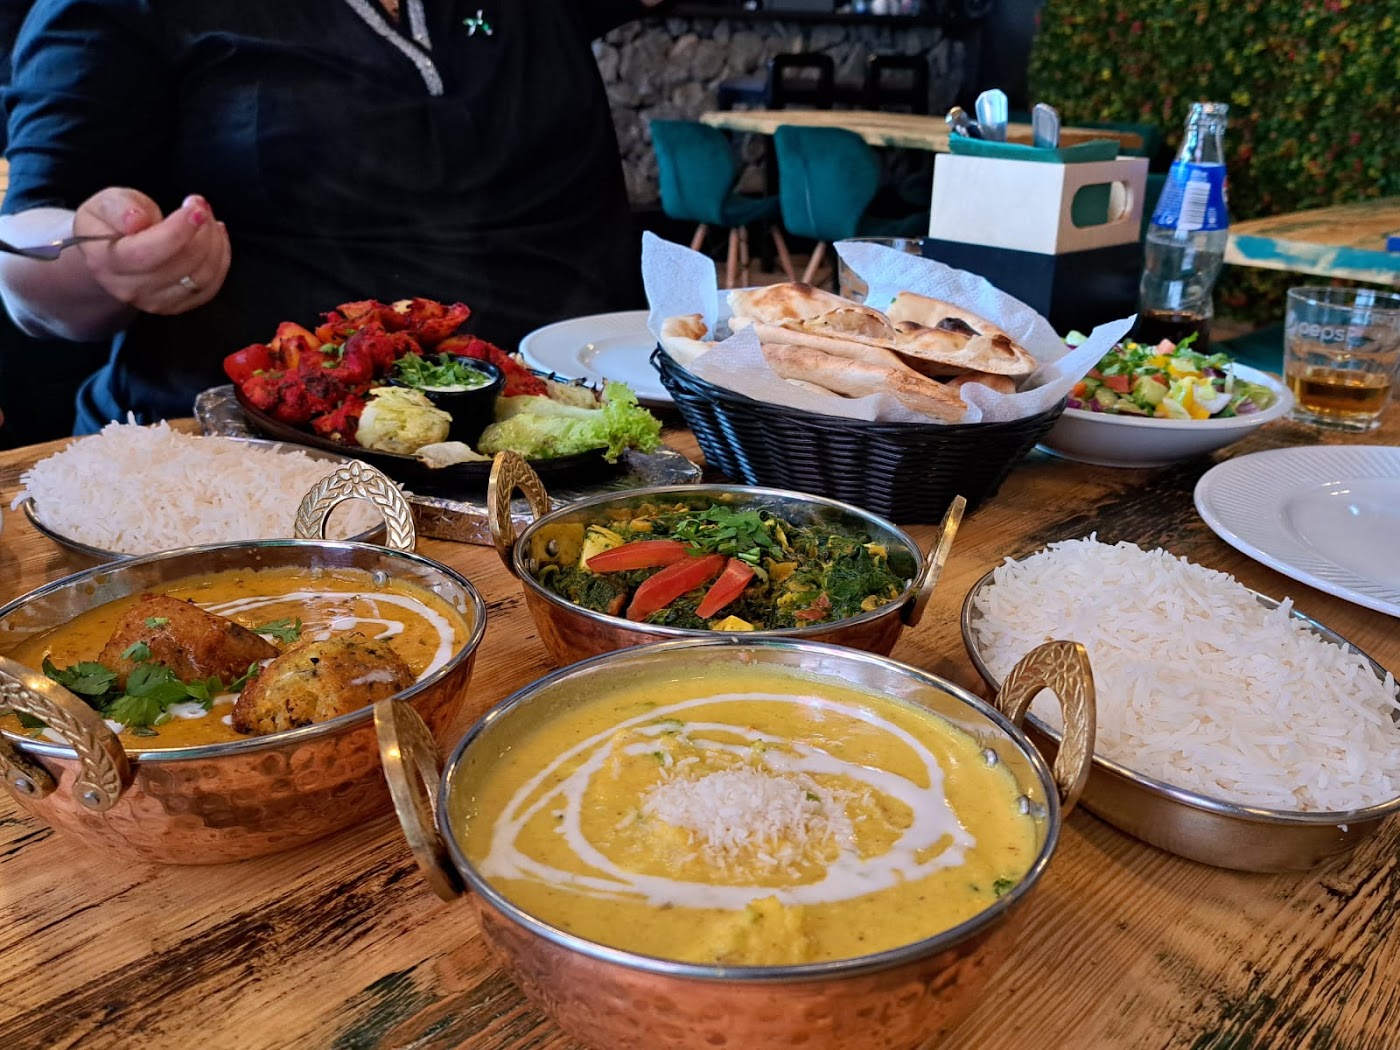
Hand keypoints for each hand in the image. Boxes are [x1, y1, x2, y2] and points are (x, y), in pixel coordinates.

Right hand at [72, 187, 231, 313]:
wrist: (107, 254)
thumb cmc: (109, 223)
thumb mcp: (105, 203)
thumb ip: (120, 207)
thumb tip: (137, 219)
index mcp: (107, 262)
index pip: (148, 253)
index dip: (178, 231)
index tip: (195, 208)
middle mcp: (130, 288)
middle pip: (181, 266)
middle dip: (202, 231)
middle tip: (201, 205)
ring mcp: (155, 302)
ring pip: (201, 278)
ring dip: (215, 244)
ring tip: (209, 218)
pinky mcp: (176, 305)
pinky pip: (209, 288)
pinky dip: (221, 260)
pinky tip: (216, 237)